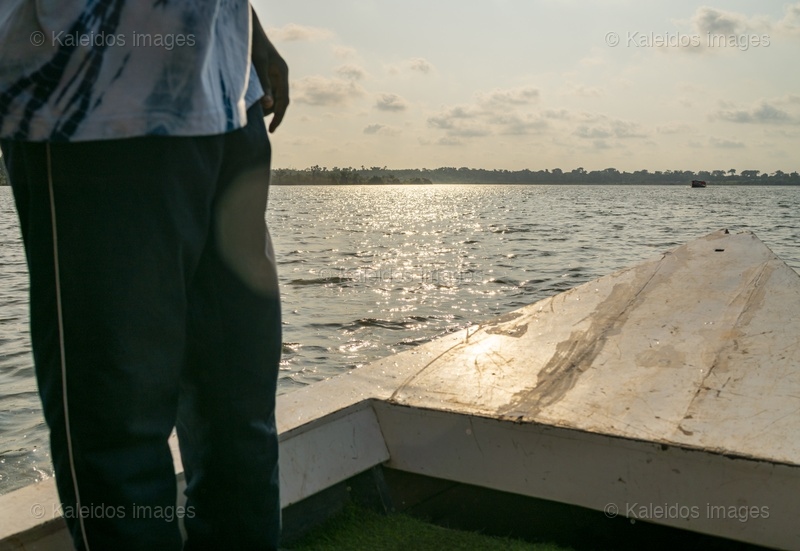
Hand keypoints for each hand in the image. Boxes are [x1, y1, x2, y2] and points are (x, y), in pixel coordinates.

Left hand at [252, 9, 288, 132]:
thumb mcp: (258, 64)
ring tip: (253, 114)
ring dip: (265, 106)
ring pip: (273, 97)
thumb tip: (268, 106)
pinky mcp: (266, 73)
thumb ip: (264, 85)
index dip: (279, 117)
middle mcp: (280, 75)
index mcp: (282, 73)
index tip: (271, 130)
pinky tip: (250, 103)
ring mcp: (274, 74)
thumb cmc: (253, 44)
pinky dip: (260, 98)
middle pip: (280, 101)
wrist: (248, 29)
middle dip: (271, 113)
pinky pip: (266, 90)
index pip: (284, 101)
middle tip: (258, 124)